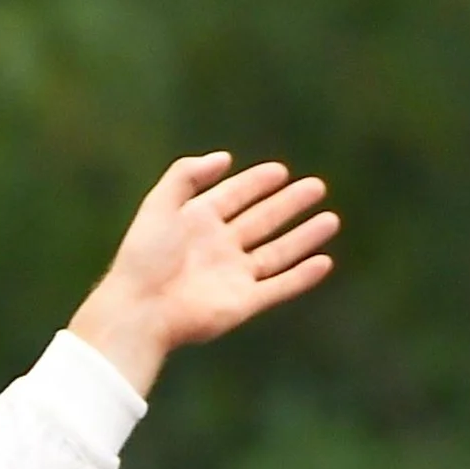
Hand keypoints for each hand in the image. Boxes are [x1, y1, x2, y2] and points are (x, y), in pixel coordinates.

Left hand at [68, 153, 338, 395]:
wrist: (139, 310)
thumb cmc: (144, 259)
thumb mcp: (159, 206)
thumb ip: (186, 175)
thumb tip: (224, 158)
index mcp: (194, 223)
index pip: (232, 197)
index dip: (255, 183)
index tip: (280, 170)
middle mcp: (216, 249)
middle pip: (260, 221)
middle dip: (288, 205)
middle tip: (317, 186)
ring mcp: (231, 277)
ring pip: (277, 253)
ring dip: (303, 237)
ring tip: (330, 219)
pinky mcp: (242, 303)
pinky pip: (279, 287)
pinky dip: (302, 276)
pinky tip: (324, 262)